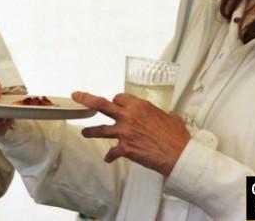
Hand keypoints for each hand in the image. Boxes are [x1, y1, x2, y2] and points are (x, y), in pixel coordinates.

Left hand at [75, 91, 189, 176]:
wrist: (179, 155)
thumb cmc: (177, 137)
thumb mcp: (170, 117)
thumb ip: (160, 114)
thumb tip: (163, 116)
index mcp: (140, 106)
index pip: (120, 97)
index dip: (117, 101)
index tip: (115, 103)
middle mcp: (129, 116)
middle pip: (101, 104)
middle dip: (86, 99)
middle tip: (76, 96)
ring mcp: (125, 132)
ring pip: (101, 129)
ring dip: (90, 131)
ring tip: (84, 132)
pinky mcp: (125, 148)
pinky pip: (112, 152)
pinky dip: (109, 156)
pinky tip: (108, 159)